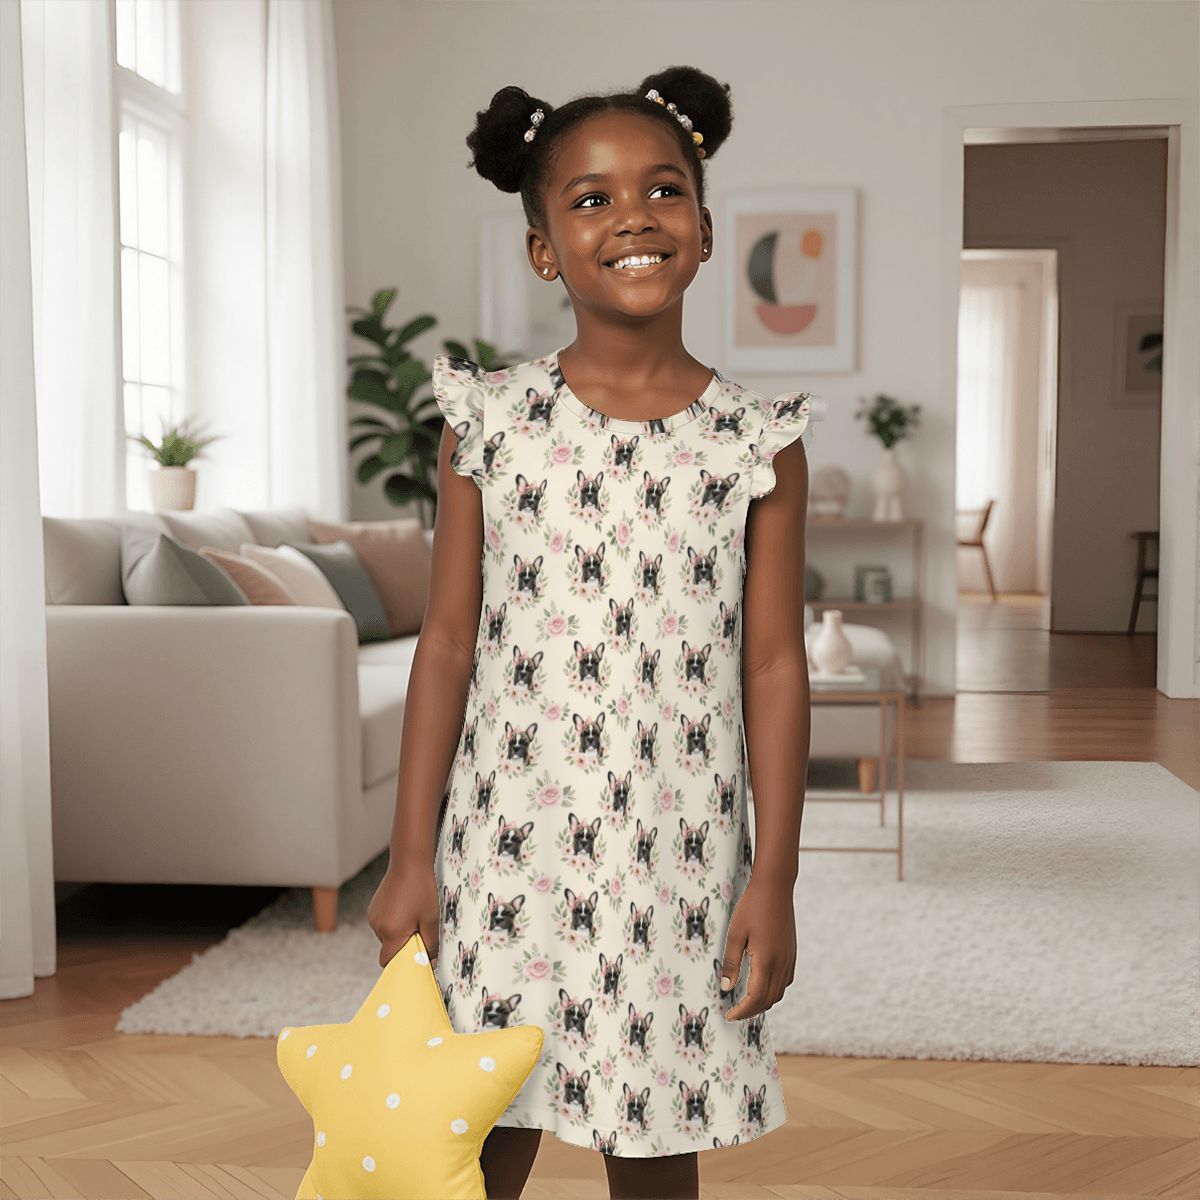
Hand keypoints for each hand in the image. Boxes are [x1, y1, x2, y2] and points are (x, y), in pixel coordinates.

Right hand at [367, 861, 441, 970]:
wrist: (409, 861)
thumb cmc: (422, 889)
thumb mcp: (431, 919)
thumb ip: (430, 945)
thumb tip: (430, 964)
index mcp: (391, 932)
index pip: (389, 962)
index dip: (401, 964)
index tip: (414, 959)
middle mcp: (378, 927)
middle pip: (389, 948)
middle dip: (404, 945)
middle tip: (420, 930)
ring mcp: (374, 916)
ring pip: (387, 935)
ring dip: (399, 932)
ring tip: (413, 914)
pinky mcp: (374, 908)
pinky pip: (383, 923)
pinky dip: (394, 922)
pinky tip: (405, 907)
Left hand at [719, 873, 795, 1021]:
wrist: (775, 887)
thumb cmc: (751, 907)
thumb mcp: (735, 934)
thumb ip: (731, 963)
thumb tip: (726, 988)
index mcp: (766, 961)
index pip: (755, 998)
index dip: (742, 1011)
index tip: (729, 1016)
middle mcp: (781, 964)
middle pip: (768, 1000)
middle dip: (752, 1011)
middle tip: (734, 1012)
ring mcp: (789, 959)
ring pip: (779, 992)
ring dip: (763, 1002)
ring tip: (746, 1002)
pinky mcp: (792, 953)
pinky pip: (785, 980)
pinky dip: (773, 989)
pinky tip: (761, 984)